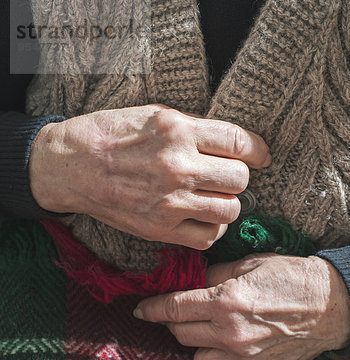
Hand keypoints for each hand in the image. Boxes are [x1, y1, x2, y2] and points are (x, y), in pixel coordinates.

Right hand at [29, 104, 270, 249]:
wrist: (71, 167)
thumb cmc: (109, 135)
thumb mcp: (153, 115)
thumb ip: (193, 130)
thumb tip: (229, 145)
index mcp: (178, 131)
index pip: (239, 142)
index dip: (257, 150)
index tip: (260, 156)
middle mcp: (178, 167)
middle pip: (240, 179)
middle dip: (238, 177)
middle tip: (227, 178)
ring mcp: (170, 202)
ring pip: (229, 210)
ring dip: (228, 205)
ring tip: (215, 199)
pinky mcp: (161, 229)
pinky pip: (207, 237)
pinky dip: (211, 229)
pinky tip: (202, 219)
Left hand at [133, 254, 349, 359]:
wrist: (331, 307)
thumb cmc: (292, 279)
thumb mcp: (249, 265)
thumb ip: (214, 277)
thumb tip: (190, 284)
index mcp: (225, 302)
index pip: (173, 308)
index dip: (152, 308)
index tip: (141, 309)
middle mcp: (229, 334)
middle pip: (179, 333)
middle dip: (175, 321)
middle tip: (185, 311)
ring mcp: (241, 358)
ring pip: (196, 357)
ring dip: (196, 342)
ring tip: (212, 329)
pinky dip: (217, 359)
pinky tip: (230, 345)